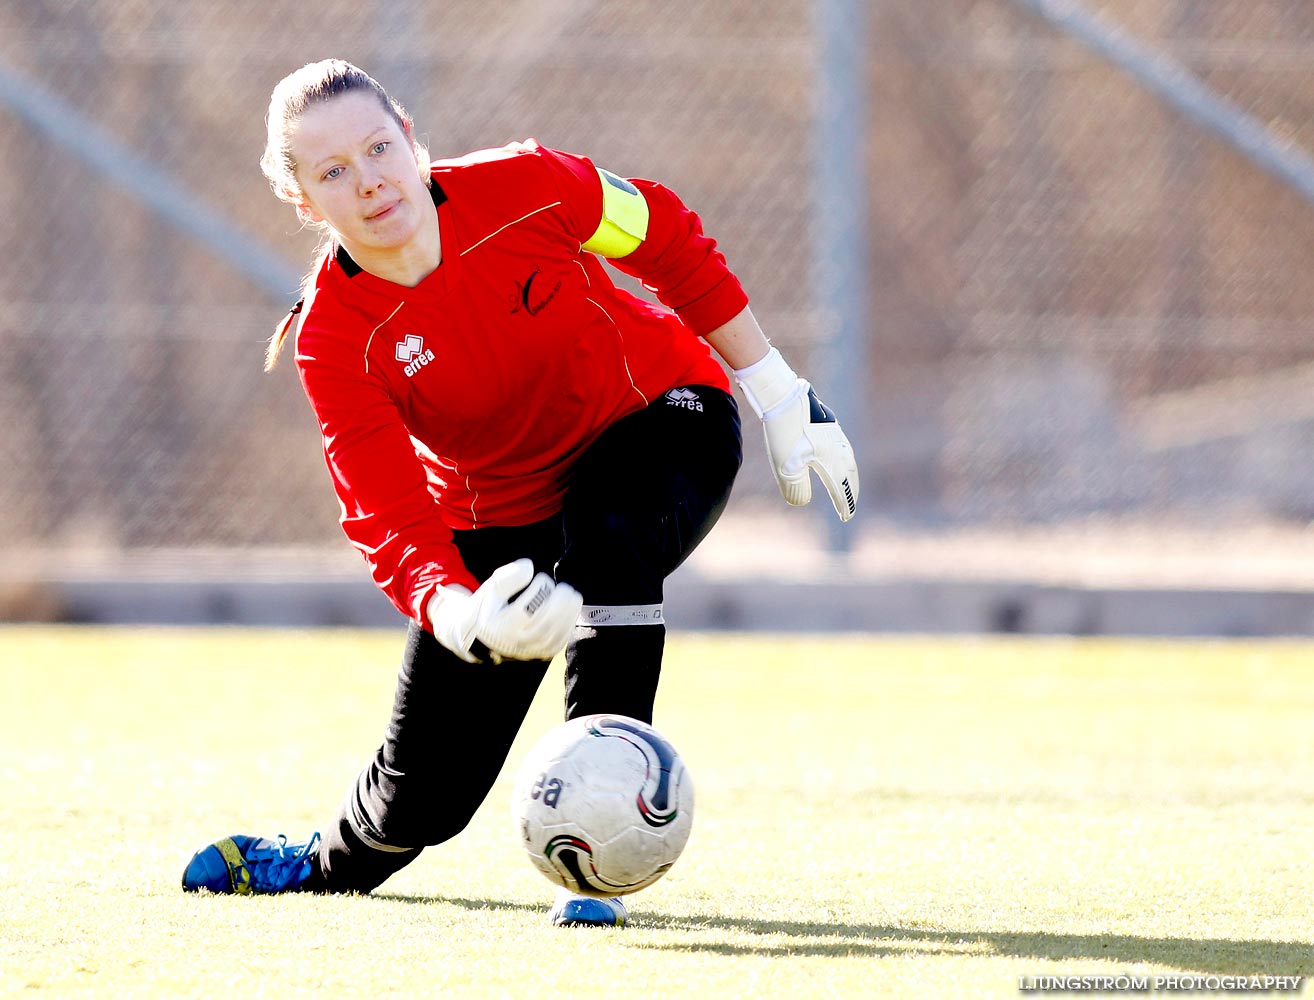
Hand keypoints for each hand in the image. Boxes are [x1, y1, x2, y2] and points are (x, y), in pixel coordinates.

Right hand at [427, 559, 582, 662]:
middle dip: (559, 604)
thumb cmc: (488, 609)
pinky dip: (567, 628)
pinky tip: (571, 612)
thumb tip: (528, 567)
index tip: (541, 578)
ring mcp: (527, 652)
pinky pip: (557, 645)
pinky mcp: (538, 656)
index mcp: (499, 627)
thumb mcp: (490, 590)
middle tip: (564, 588)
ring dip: (568, 615)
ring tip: (572, 596)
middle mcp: (514, 643)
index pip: (526, 610)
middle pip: (543, 625)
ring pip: (553, 637)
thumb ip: (507, 577)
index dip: (538, 592)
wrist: (482, 637)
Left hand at [733, 348, 858, 521]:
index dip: (843, 503)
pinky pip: (841, 445)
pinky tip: (835, 456)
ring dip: (848, 474)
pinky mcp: (827, 421)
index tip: (846, 517)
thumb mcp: (786, 466)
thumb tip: (801, 501)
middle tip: (849, 505)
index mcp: (832, 459)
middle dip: (850, 491)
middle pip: (849, 474)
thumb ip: (796, 488)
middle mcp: (838, 446)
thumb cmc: (784, 431)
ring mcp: (834, 432)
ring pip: (847, 458)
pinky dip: (842, 458)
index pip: (841, 487)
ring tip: (846, 484)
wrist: (781, 395)